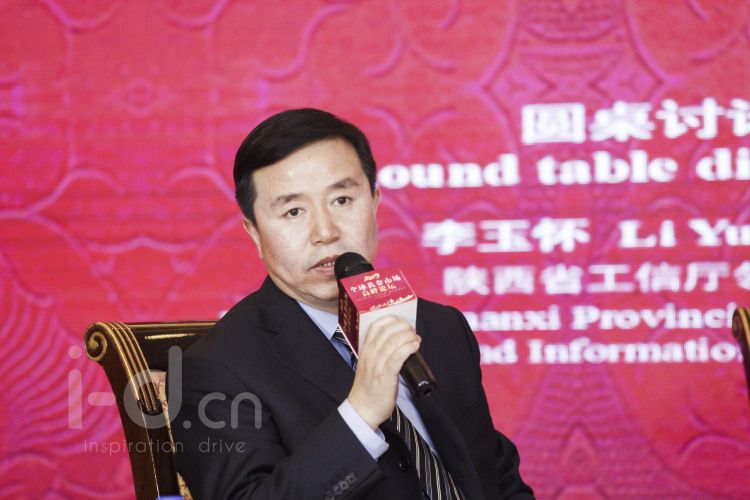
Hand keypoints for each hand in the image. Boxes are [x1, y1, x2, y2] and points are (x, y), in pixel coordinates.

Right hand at [346, 315, 420, 429]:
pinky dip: (408, 348)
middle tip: (413, 331)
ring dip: (408, 336)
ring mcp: (377, 365)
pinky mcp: (385, 376)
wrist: (363, 409)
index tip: (403, 322)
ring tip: (416, 338)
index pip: (376, 326)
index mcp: (365, 350)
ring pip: (393, 342)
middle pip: (387, 331)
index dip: (392, 319)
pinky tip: (415, 346)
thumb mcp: (369, 365)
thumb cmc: (369, 388)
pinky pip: (397, 357)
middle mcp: (370, 355)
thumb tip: (398, 343)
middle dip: (403, 327)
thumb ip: (379, 354)